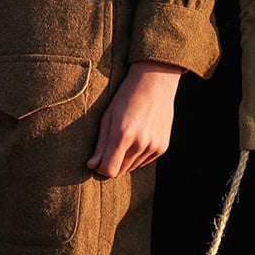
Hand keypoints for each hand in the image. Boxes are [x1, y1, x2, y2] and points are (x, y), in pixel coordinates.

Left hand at [88, 61, 181, 178]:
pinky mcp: (162, 147)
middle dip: (112, 163)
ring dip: (125, 159)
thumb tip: (92, 166)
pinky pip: (144, 162)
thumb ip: (100, 144)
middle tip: (110, 145)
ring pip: (132, 168)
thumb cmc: (125, 98)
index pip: (109, 170)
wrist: (155, 83)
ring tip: (125, 137)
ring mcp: (154, 146)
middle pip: (120, 171)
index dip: (100, 167)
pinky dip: (137, 155)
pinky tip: (137, 137)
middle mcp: (140, 143)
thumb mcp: (107, 117)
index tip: (97, 159)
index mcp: (122, 134)